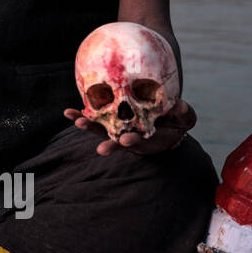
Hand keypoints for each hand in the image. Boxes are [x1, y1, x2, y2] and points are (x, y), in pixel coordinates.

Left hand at [63, 99, 196, 155]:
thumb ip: (184, 113)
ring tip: (75, 121)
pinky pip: (93, 117)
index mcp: (146, 136)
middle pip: (115, 140)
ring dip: (88, 126)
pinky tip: (67, 112)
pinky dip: (81, 115)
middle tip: (99, 147)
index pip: (138, 140)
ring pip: (100, 130)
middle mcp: (128, 135)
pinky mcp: (108, 119)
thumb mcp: (184, 118)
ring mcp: (116, 128)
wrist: (160, 121)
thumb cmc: (175, 121)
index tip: (126, 140)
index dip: (132, 141)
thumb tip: (181, 104)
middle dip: (107, 143)